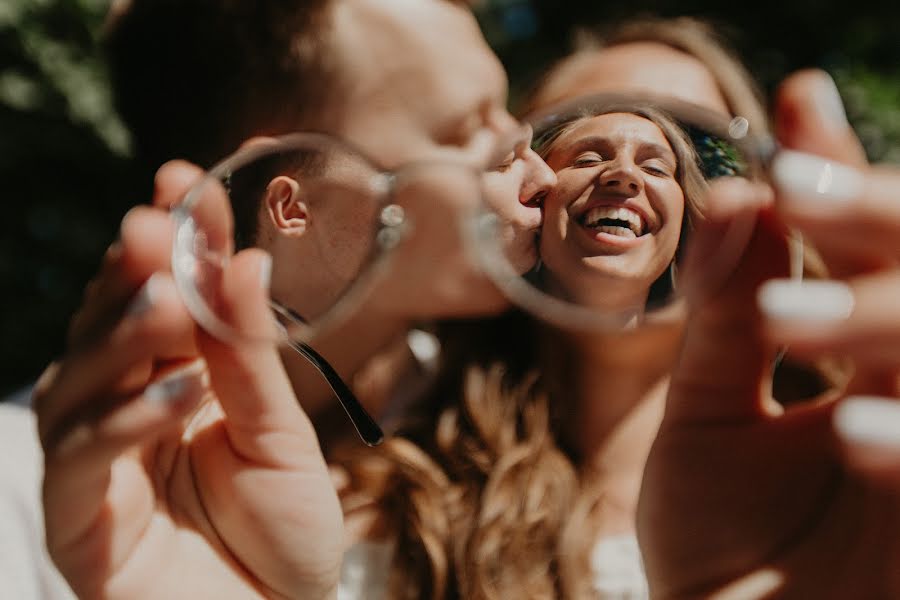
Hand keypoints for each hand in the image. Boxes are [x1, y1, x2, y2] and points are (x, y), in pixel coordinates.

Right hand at [34, 161, 343, 599]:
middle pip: (110, 320)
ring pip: (82, 375)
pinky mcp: (78, 514)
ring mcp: (96, 456)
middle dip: (136, 270)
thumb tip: (243, 261)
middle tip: (160, 226)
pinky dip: (128, 416)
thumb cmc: (280, 531)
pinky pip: (83, 453)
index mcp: (175, 376)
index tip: (184, 179)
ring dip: (125, 333)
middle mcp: (126, 404)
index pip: (164, 291)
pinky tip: (179, 390)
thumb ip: (250, 358)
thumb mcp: (278, 434)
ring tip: (172, 300)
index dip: (173, 237)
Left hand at [638, 70, 899, 598]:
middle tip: (795, 187)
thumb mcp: (706, 424)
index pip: (862, 254)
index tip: (793, 106)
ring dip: (877, 317)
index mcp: (867, 367)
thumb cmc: (718, 552)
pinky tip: (851, 433)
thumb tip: (732, 194)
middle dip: (869, 224)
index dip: (836, 181)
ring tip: (783, 315)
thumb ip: (723, 321)